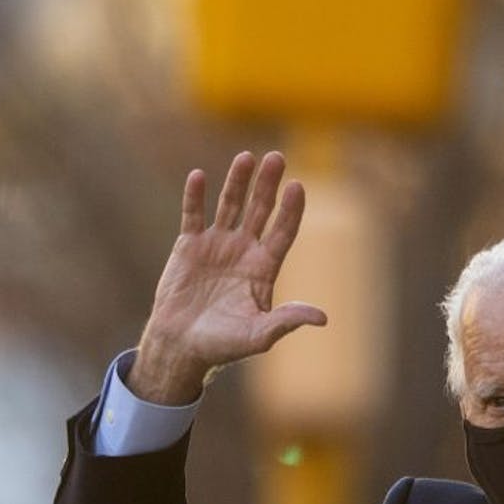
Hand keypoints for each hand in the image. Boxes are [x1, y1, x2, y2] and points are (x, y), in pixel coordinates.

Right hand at [129, 150, 327, 403]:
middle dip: (268, 185)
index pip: (283, 231)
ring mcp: (217, 244)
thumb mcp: (258, 336)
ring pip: (230, 204)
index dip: (291, 209)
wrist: (180, 346)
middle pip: (261, 210)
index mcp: (264, 268)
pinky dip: (195, 196)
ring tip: (246, 157)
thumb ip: (286, 321)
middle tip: (277, 157)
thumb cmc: (222, 345)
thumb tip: (323, 317)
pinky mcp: (189, 245)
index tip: (297, 186)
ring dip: (237, 181)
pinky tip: (198, 177)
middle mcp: (244, 250)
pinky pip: (193, 214)